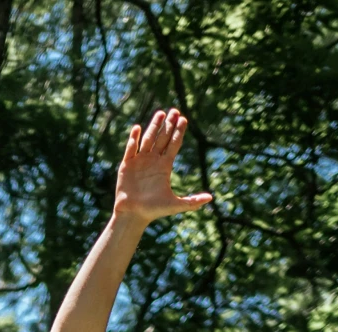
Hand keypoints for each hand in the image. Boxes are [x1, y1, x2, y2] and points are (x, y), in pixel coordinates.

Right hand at [112, 108, 211, 222]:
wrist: (133, 215)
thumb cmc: (154, 210)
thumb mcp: (176, 205)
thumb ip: (192, 201)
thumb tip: (211, 198)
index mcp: (164, 166)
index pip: (173, 145)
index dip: (178, 132)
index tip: (184, 119)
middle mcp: (153, 161)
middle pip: (162, 138)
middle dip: (169, 125)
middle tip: (174, 111)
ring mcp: (140, 161)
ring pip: (148, 139)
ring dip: (154, 126)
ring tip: (160, 113)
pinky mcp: (127, 165)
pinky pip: (131, 149)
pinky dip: (133, 139)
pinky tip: (137, 128)